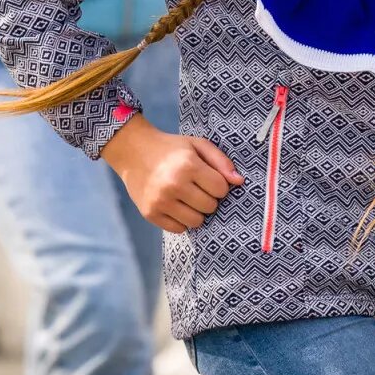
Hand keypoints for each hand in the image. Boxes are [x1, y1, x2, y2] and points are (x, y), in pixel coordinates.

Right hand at [101, 114, 243, 232]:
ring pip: (196, 222)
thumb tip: (240, 182)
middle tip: (196, 188)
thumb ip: (221, 161)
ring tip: (187, 198)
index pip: (221, 189)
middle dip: (208, 198)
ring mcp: (160, 201)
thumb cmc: (171, 148)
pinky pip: (179, 229)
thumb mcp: (197, 145)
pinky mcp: (150, 213)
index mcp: (188, 165)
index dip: (218, 185)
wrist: (133, 151)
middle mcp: (174, 184)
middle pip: (210, 207)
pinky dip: (181, 220)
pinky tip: (175, 205)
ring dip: (196, 212)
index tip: (208, 179)